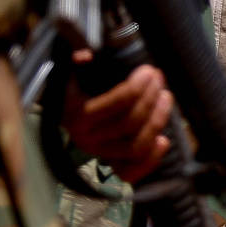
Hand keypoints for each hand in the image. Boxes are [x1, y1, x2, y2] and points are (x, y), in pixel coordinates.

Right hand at [64, 56, 173, 182]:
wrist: (59, 116)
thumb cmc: (70, 90)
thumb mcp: (67, 73)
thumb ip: (74, 61)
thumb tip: (86, 55)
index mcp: (78, 114)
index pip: (117, 102)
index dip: (138, 86)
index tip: (149, 71)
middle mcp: (87, 138)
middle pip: (131, 123)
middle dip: (151, 99)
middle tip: (160, 80)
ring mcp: (100, 154)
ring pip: (136, 146)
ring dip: (157, 123)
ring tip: (166, 99)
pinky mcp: (109, 165)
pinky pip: (132, 171)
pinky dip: (151, 160)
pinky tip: (164, 140)